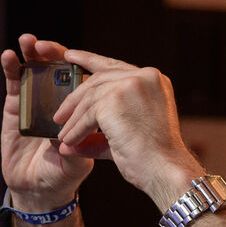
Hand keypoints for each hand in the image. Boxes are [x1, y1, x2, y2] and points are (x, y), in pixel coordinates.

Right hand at [0, 35, 96, 212]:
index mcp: (81, 108)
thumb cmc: (63, 175)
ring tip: (28, 41)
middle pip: (58, 68)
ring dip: (32, 53)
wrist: (38, 189)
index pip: (82, 79)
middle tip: (46, 46)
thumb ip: (77, 149)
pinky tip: (9, 56)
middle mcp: (60, 100)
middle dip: (53, 53)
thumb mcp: (77, 163)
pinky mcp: (15, 105)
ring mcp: (37, 100)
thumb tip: (71, 135)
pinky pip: (14, 83)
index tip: (73, 56)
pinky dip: (11, 67)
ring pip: (36, 70)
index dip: (78, 63)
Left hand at [50, 46, 204, 205]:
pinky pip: (87, 113)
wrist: (166, 170)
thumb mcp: (129, 134)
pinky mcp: (115, 100)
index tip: (70, 56)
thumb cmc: (155, 158)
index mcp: (153, 80)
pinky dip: (76, 129)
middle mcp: (144, 77)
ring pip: (90, 97)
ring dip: (74, 118)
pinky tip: (70, 142)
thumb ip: (101, 133)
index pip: (115, 67)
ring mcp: (130, 85)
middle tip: (59, 113)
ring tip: (63, 135)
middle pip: (99, 79)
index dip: (90, 60)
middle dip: (75, 96)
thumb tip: (70, 142)